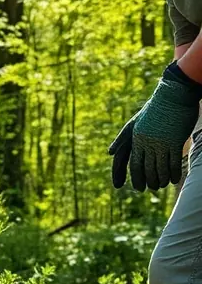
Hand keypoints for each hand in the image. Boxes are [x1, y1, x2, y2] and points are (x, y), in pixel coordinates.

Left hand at [109, 62, 201, 190]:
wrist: (174, 95)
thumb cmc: (155, 109)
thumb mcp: (135, 123)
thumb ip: (122, 139)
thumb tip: (109, 153)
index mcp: (135, 138)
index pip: (129, 163)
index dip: (130, 177)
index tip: (129, 187)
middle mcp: (146, 142)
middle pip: (144, 169)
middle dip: (145, 181)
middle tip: (148, 189)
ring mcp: (160, 142)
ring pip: (159, 169)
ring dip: (160, 180)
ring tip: (161, 185)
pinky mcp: (174, 141)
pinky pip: (172, 163)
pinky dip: (173, 174)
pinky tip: (174, 180)